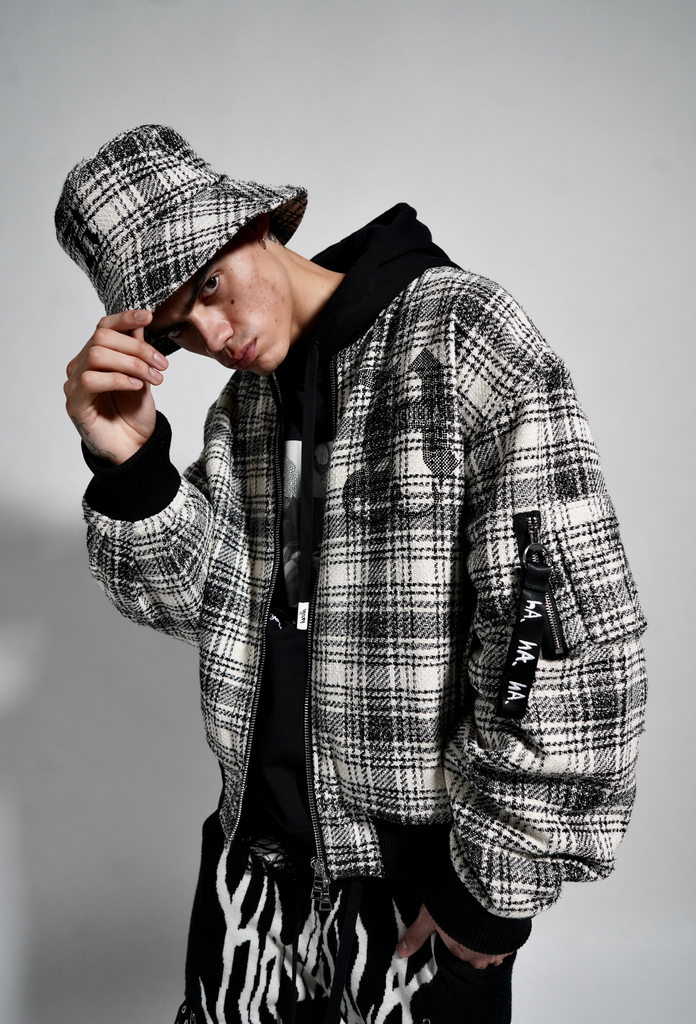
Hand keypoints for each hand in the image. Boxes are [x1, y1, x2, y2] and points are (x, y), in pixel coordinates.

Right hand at [64, 310, 167, 464]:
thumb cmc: (134, 414)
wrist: (133, 448)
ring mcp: (74, 384)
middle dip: (137, 348)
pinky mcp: (74, 403)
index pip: (103, 328)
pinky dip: (118, 379)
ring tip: (155, 379)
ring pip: (97, 356)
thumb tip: (141, 322)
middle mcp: (80, 366)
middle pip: (101, 339)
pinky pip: (91, 380)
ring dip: (132, 364)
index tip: (148, 316)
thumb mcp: (143, 377)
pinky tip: (137, 386)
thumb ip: (138, 352)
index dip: (124, 319)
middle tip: (161, 364)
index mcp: (95, 357)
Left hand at [397, 904, 512, 968]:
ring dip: (488, 939)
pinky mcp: (513, 936)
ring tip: (481, 919)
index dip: (454, 939)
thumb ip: (416, 935)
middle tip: (466, 922)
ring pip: (493, 950)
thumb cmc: (457, 903)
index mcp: (460, 954)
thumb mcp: (429, 917)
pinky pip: (508, 940)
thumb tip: (400, 952)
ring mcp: (500, 948)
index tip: (453, 928)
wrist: (488, 890)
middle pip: (476, 956)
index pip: (456, 954)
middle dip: (472, 942)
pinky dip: (502, 931)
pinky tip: (496, 918)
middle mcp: (481, 957)